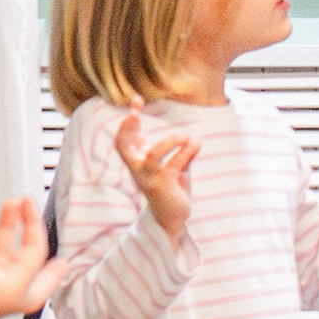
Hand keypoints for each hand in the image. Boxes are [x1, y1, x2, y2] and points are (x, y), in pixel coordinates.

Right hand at [113, 107, 196, 241]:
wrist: (172, 217)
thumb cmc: (171, 188)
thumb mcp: (174, 166)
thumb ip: (180, 152)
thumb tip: (191, 137)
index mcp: (138, 160)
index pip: (125, 138)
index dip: (129, 120)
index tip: (137, 101)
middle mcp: (138, 168)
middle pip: (123, 146)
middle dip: (127, 128)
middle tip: (134, 114)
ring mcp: (149, 177)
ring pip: (153, 155)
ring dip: (170, 142)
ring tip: (185, 136)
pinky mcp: (162, 185)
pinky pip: (174, 165)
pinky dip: (186, 153)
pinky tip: (196, 144)